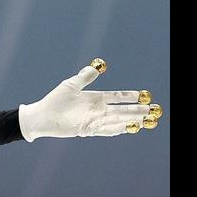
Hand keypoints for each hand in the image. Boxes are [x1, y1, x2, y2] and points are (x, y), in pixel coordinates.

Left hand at [17, 58, 160, 140]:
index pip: (117, 97)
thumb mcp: (71, 85)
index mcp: (95, 98)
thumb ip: (85, 77)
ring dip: (131, 121)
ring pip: (117, 121)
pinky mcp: (87, 130)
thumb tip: (99, 65)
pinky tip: (128, 129)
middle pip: (122, 110)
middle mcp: (97, 110)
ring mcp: (94, 121)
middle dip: (137, 111)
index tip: (144, 95)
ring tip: (146, 122)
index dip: (130, 96)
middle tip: (154, 111)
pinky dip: (116, 130)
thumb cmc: (55, 100)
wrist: (43, 116)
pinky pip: (105, 131)